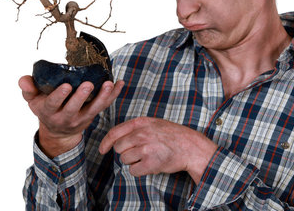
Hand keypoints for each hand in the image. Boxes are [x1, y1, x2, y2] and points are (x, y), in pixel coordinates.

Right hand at [20, 75, 123, 157]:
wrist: (58, 130)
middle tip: (88, 85)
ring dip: (102, 97)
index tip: (66, 86)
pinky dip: (113, 95)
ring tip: (109, 84)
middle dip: (81, 97)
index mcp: (49, 112)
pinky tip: (120, 83)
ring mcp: (81, 118)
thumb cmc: (45, 108)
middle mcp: (66, 117)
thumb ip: (28, 89)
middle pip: (74, 109)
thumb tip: (24, 79)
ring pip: (93, 109)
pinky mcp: (93, 115)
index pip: (53, 104)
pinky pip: (105, 105)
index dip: (59, 96)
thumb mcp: (33, 100)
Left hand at [99, 117, 217, 183]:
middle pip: (118, 148)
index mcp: (141, 122)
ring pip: (125, 160)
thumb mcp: (153, 123)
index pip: (115, 132)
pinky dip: (139, 170)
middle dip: (125, 152)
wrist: (190, 147)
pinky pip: (133, 171)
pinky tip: (150, 164)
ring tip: (148, 157)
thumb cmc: (172, 136)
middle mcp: (141, 134)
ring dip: (134, 161)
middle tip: (139, 152)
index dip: (106, 142)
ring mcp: (146, 148)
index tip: (102, 149)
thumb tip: (115, 139)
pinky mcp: (150, 162)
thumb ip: (136, 128)